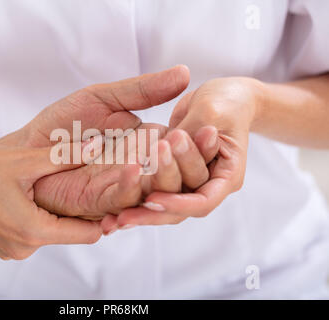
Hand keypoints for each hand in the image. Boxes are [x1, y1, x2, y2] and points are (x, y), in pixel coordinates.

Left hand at [0, 66, 191, 220]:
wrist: (27, 145)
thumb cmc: (62, 123)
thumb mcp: (104, 98)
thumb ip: (143, 90)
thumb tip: (184, 72)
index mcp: (144, 146)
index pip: (181, 150)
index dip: (197, 142)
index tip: (211, 126)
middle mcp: (138, 170)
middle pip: (176, 175)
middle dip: (188, 159)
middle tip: (194, 137)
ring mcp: (121, 188)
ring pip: (156, 191)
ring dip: (165, 173)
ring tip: (167, 148)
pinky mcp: (99, 202)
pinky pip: (123, 199)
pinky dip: (131, 185)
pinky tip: (134, 167)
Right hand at [0, 123, 101, 259]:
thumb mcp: (24, 161)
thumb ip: (66, 156)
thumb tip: (98, 148)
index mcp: (33, 232)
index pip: (89, 234)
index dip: (104, 213)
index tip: (113, 193)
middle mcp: (24, 249)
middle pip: (71, 232)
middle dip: (81, 208)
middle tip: (90, 179)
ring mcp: (11, 249)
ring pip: (52, 231)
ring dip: (58, 210)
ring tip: (57, 182)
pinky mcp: (1, 244)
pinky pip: (33, 232)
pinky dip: (39, 214)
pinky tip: (32, 191)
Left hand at [112, 77, 261, 226]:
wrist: (220, 99)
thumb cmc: (224, 103)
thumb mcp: (210, 111)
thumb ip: (192, 129)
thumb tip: (172, 141)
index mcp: (227, 175)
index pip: (203, 201)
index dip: (177, 203)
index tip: (151, 200)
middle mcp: (207, 186)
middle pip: (180, 211)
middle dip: (152, 214)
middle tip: (124, 217)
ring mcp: (187, 183)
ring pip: (164, 207)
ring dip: (140, 213)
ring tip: (116, 220)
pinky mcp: (170, 176)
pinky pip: (152, 192)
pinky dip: (134, 201)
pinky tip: (112, 216)